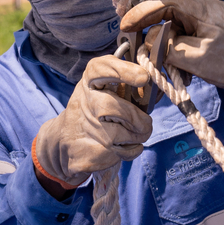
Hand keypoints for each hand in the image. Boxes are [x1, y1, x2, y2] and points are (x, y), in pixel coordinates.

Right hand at [32, 55, 151, 189]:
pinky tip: (128, 145)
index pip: (99, 69)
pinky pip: (116, 154)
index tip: (143, 77)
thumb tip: (157, 87)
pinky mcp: (85, 155)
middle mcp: (83, 103)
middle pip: (109, 107)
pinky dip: (131, 151)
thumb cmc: (97, 110)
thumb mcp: (107, 91)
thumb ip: (131, 86)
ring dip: (136, 136)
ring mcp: (82, 129)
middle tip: (146, 124)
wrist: (66, 141)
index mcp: (90, 82)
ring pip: (115, 135)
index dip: (122, 71)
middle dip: (135, 118)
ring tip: (140, 134)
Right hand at [120, 0, 223, 106]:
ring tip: (179, 73)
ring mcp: (214, 24)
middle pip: (170, 21)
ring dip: (175, 53)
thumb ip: (167, 47)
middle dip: (159, 42)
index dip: (140, 16)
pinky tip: (192, 74)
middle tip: (152, 62)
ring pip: (182, 34)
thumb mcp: (196, 56)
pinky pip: (195, 42)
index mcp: (198, 9)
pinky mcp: (221, 37)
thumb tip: (151, 42)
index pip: (162, 6)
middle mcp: (205, 12)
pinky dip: (188, 57)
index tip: (125, 26)